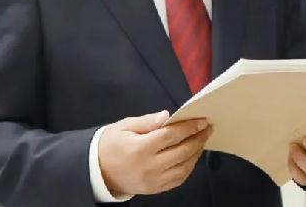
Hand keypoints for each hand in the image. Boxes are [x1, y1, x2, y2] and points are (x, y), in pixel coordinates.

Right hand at [98, 110, 212, 196]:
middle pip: (181, 152)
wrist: (97, 170)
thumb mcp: (125, 126)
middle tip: (207, 128)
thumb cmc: (111, 143)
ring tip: (201, 140)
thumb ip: (147, 121)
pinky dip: (188, 168)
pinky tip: (192, 156)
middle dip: (197, 139)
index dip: (189, 127)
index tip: (202, 120)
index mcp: (140, 148)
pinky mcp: (154, 190)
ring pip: (183, 168)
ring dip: (196, 154)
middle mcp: (149, 167)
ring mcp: (152, 181)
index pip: (171, 136)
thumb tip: (167, 116)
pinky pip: (177, 180)